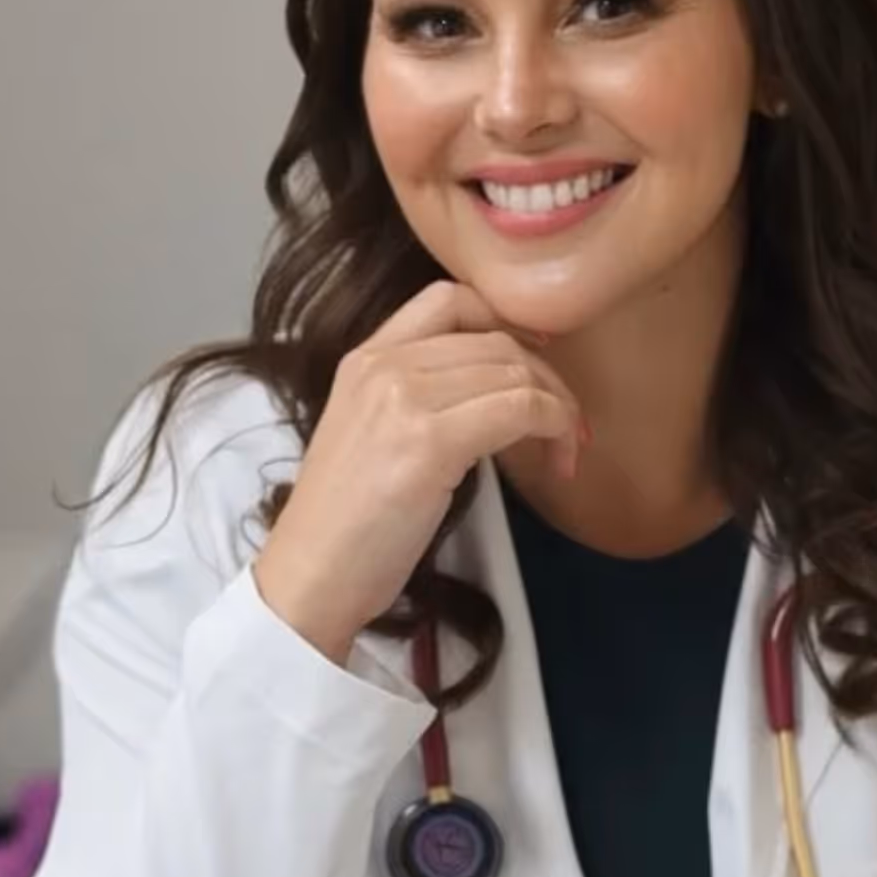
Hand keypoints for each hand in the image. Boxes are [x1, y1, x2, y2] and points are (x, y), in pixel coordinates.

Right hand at [253, 281, 583, 662]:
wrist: (311, 576)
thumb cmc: (345, 527)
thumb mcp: (373, 438)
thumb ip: (420, 402)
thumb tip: (496, 399)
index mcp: (364, 359)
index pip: (449, 300)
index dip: (506, 322)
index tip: (536, 363)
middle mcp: (383, 365)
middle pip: (496, 340)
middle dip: (547, 379)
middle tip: (566, 425)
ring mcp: (405, 398)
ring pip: (515, 372)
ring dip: (558, 408)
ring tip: (565, 449)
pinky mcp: (430, 440)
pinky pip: (520, 409)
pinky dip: (555, 428)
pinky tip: (558, 463)